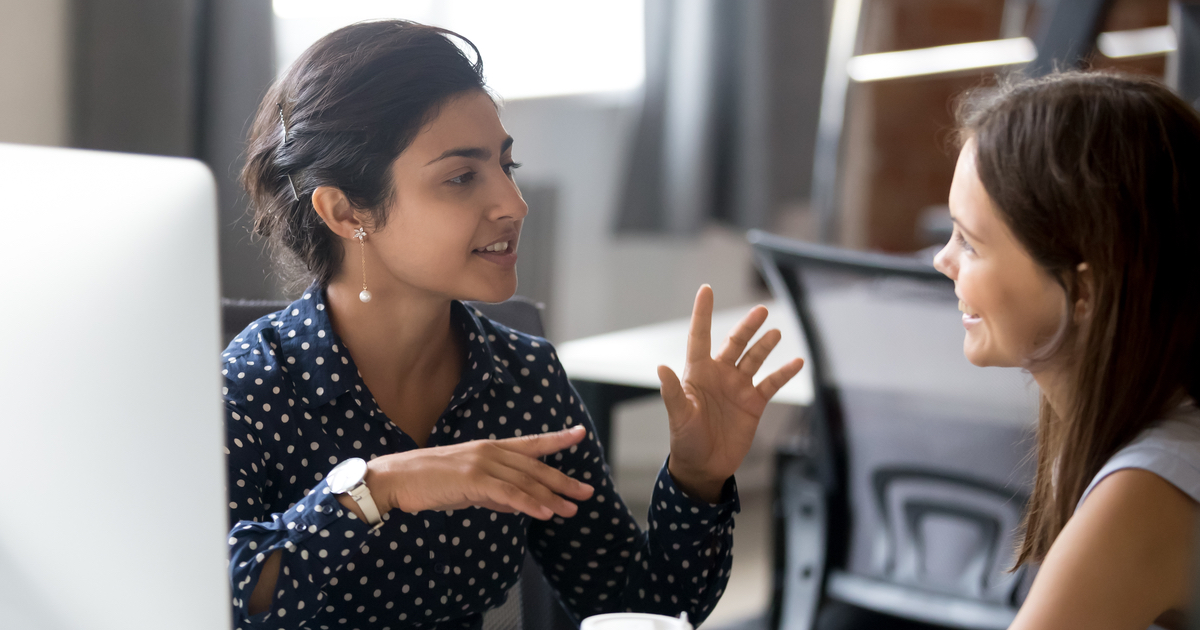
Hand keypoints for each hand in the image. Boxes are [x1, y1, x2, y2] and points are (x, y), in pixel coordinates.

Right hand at [360, 426, 594, 519]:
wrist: (396, 479)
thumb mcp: (468, 486)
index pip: (530, 443)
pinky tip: (544, 512)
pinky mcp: (472, 479)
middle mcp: (490, 451)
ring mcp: (482, 463)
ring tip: (571, 509)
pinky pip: (507, 493)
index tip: (579, 434)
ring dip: (551, 497)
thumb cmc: (429, 482)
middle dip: (563, 481)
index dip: (557, 439)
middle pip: (535, 467)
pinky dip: (528, 503)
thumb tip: (516, 504)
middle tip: (586, 492)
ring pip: (525, 481)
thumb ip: (494, 492)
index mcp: (489, 448)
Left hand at [658, 285, 803, 501]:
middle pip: (735, 343)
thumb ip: (673, 392)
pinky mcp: (753, 403)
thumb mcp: (678, 416)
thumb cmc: (685, 440)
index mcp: (698, 373)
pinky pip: (772, 383)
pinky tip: (797, 362)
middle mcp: (719, 375)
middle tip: (760, 310)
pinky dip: (785, 373)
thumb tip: (662, 367)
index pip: (700, 336)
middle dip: (747, 326)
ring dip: (765, 345)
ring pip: (754, 359)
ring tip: (776, 332)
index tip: (706, 289)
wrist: (704, 466)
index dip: (702, 313)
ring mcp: (738, 387)